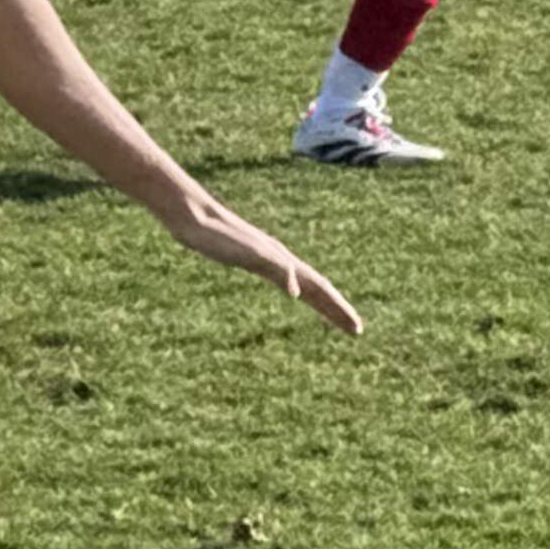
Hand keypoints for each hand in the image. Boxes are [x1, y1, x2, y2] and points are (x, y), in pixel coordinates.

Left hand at [158, 194, 362, 334]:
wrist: (193, 217)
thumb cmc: (217, 237)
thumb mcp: (248, 255)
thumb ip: (275, 269)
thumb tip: (296, 293)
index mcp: (283, 261)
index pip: (320, 289)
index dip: (338, 309)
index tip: (356, 329)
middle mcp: (281, 259)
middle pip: (317, 288)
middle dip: (337, 310)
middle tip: (356, 330)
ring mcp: (268, 259)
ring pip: (303, 284)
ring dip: (320, 302)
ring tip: (332, 316)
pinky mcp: (252, 260)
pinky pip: (284, 280)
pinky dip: (297, 291)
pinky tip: (295, 295)